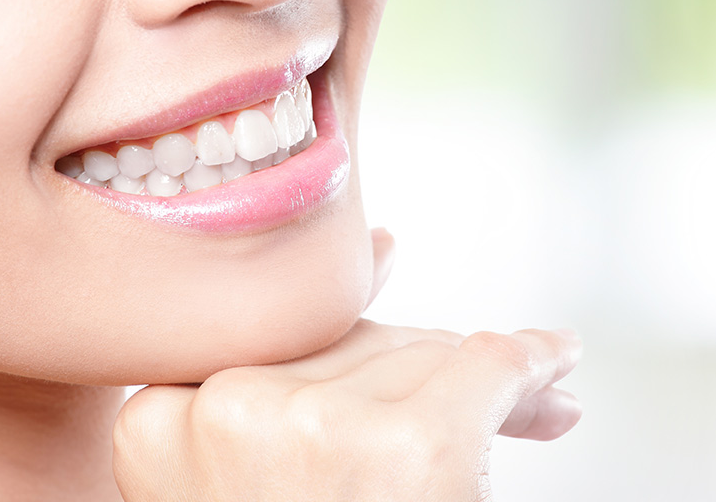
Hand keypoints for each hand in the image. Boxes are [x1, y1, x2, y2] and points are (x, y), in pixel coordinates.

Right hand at [112, 229, 582, 500]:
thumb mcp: (265, 468)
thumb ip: (302, 373)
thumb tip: (386, 247)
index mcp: (159, 423)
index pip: (284, 345)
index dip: (362, 341)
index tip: (397, 277)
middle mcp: (220, 412)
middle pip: (357, 341)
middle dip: (433, 363)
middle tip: (513, 375)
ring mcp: (306, 428)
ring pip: (421, 353)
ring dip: (484, 378)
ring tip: (533, 408)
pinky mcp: (404, 447)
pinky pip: (486, 366)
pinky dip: (533, 362)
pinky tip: (555, 360)